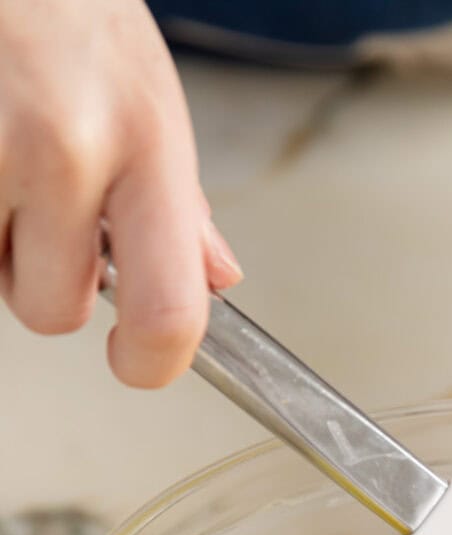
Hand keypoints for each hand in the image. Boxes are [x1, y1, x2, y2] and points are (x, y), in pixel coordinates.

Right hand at [0, 0, 241, 386]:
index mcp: (144, 143)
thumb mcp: (147, 95)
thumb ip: (176, 202)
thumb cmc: (67, 9)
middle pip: (53, 311)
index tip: (137, 361)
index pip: (167, 312)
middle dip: (45, 276)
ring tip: (3, 156)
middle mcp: (65, 149)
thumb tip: (212, 279)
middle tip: (43, 204)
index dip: (152, 363)